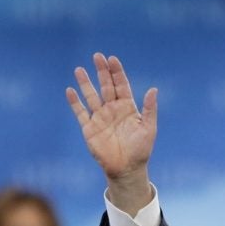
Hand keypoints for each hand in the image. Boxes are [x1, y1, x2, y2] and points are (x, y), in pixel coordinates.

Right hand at [66, 53, 157, 213]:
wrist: (127, 169)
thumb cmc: (140, 150)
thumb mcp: (149, 128)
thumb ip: (150, 109)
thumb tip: (154, 89)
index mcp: (127, 107)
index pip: (121, 85)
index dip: (117, 72)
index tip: (112, 59)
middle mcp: (112, 109)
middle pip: (106, 86)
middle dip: (101, 71)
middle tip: (97, 56)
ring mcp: (100, 118)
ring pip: (91, 96)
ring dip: (85, 83)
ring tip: (79, 69)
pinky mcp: (89, 128)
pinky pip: (80, 112)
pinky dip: (75, 102)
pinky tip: (70, 90)